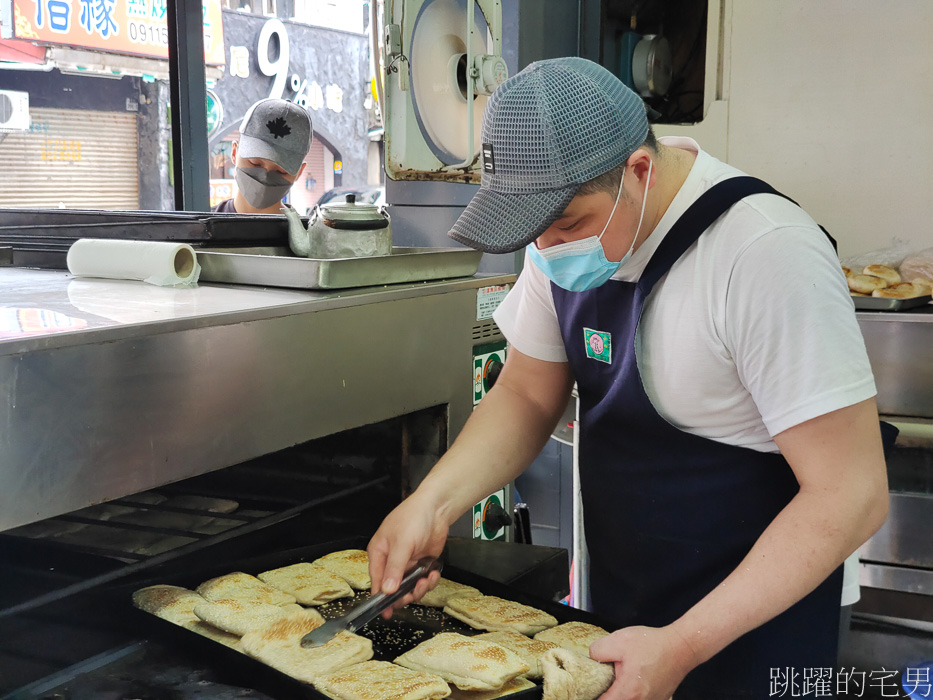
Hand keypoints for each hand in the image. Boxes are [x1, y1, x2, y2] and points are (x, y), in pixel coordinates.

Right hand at [367, 490, 448, 616]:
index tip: (386, 612)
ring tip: (426, 580)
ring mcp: (407, 563)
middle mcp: (391, 561)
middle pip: (393, 588)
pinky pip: (423, 581)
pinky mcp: (421, 564)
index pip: (377, 581)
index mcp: (379, 553)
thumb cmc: (413, 518)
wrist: (437, 508)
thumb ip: (394, 568)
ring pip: (409, 587)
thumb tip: (386, 590)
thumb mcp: (402, 544)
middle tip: (414, 592)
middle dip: (405, 594)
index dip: (380, 598)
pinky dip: (429, 581)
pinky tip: (433, 574)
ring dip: (419, 588)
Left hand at [590, 625, 698, 699]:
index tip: (586, 689)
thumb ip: (597, 651)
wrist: (681, 646)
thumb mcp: (618, 641)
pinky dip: (631, 692)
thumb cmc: (653, 644)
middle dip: (605, 694)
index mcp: (627, 693)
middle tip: (600, 682)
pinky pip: (639, 698)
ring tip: (618, 678)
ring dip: (619, 693)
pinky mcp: (658, 699)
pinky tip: (631, 678)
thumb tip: (591, 658)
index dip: (590, 696)